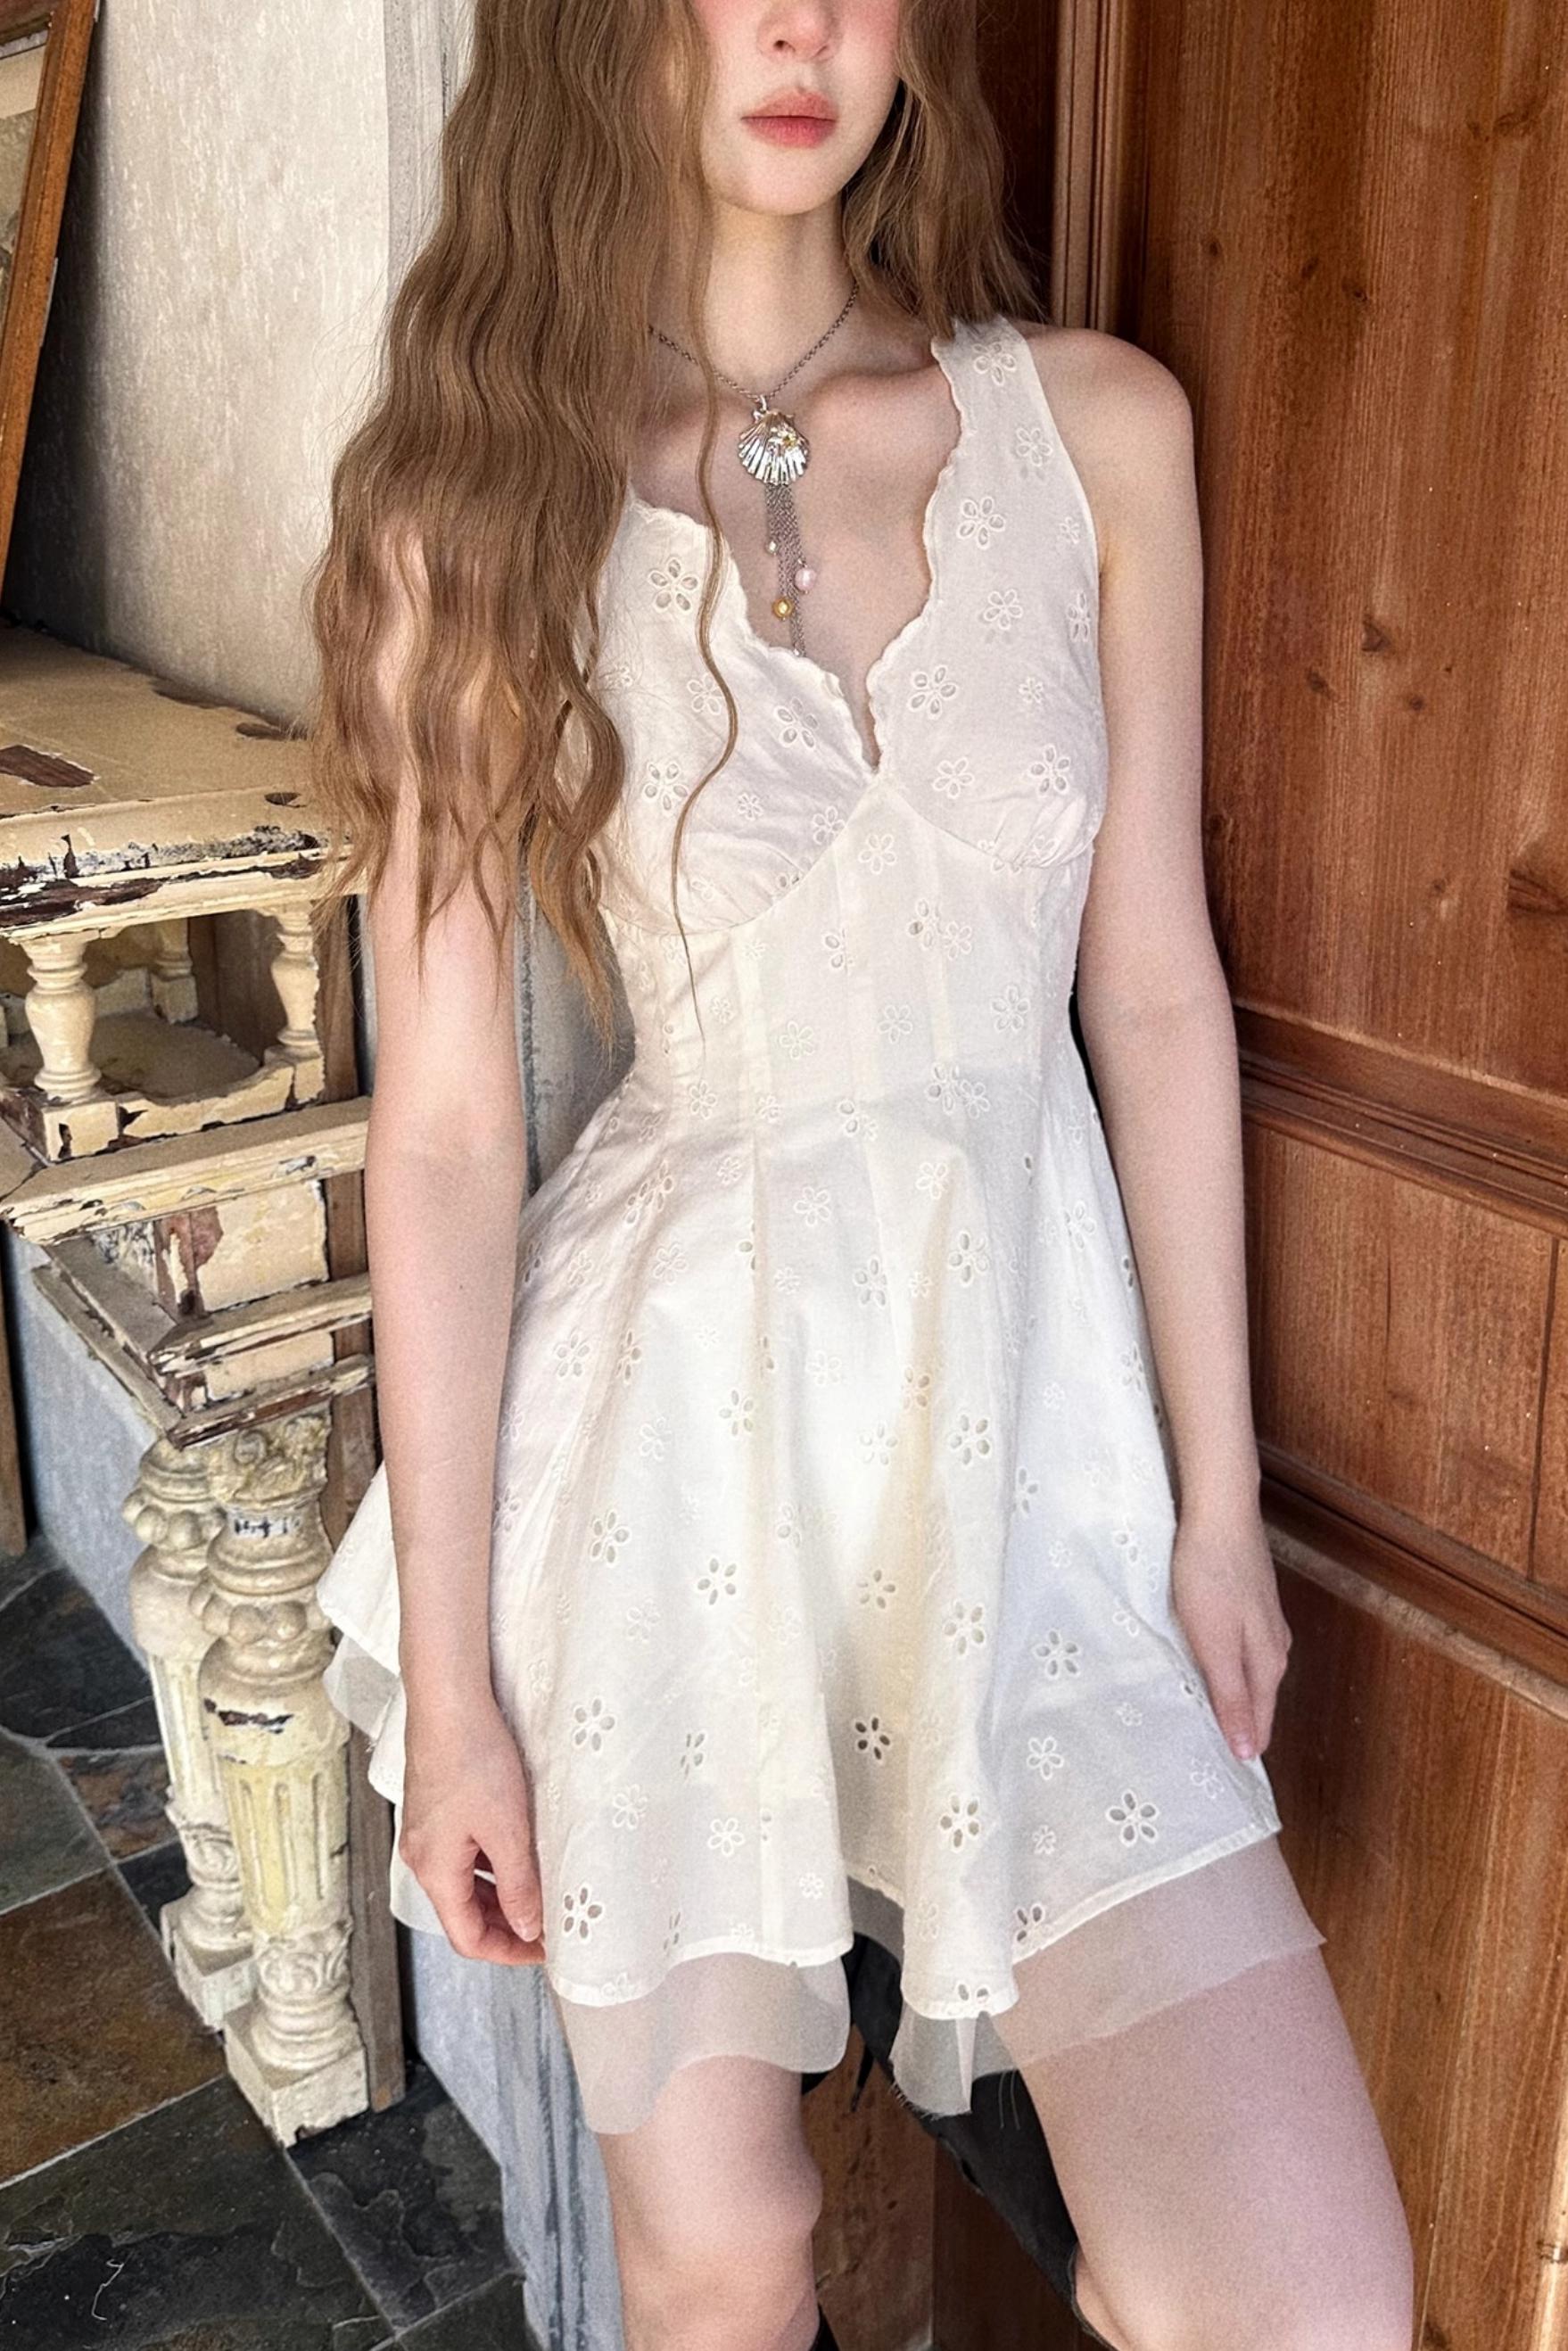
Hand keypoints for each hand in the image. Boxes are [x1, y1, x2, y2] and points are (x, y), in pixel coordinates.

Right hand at [399, 1694, 545, 1965]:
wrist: (448, 1699)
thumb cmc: (472, 1757)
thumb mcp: (507, 1829)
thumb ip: (518, 1885)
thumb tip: (528, 1927)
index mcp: (434, 1870)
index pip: (467, 1938)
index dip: (508, 1951)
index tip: (544, 1950)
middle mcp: (423, 1857)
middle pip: (464, 1913)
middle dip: (507, 1926)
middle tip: (549, 1925)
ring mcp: (427, 1832)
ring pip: (465, 1883)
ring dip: (501, 1895)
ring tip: (541, 1892)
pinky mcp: (436, 1809)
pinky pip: (463, 1854)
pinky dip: (491, 1865)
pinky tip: (519, 1853)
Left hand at [1169, 1506, 1293, 1762]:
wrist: (1220, 1512)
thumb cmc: (1210, 1575)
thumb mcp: (1215, 1642)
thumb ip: (1231, 1696)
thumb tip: (1249, 1752)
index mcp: (1267, 1663)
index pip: (1259, 1722)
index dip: (1242, 1748)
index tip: (1224, 1779)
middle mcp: (1274, 1646)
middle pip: (1257, 1700)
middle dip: (1237, 1727)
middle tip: (1207, 1756)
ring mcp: (1264, 1622)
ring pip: (1249, 1674)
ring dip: (1231, 1697)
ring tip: (1205, 1720)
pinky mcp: (1249, 1602)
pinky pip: (1240, 1649)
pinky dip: (1225, 1666)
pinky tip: (1209, 1667)